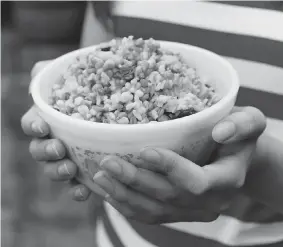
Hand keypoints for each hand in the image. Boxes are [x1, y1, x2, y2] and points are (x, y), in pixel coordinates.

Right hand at [21, 61, 90, 200]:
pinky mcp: (85, 170)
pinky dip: (77, 191)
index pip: (31, 124)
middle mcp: (54, 140)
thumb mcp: (67, 72)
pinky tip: (85, 192)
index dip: (33, 126)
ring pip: (55, 170)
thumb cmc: (86, 85)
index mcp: (48, 119)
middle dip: (46, 152)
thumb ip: (48, 72)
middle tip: (58, 149)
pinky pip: (77, 185)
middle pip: (40, 151)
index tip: (43, 126)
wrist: (112, 97)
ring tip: (69, 170)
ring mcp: (68, 156)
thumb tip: (39, 73)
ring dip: (58, 172)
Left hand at [93, 107, 265, 223]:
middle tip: (108, 162)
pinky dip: (126, 204)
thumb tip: (221, 131)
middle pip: (167, 198)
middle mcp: (210, 202)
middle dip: (135, 181)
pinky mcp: (177, 212)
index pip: (196, 181)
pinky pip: (148, 215)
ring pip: (153, 211)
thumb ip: (244, 124)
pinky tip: (108, 190)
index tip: (143, 151)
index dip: (170, 168)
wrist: (234, 157)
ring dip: (124, 195)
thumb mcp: (250, 122)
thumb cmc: (239, 136)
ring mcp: (191, 211)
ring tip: (100, 176)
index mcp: (227, 180)